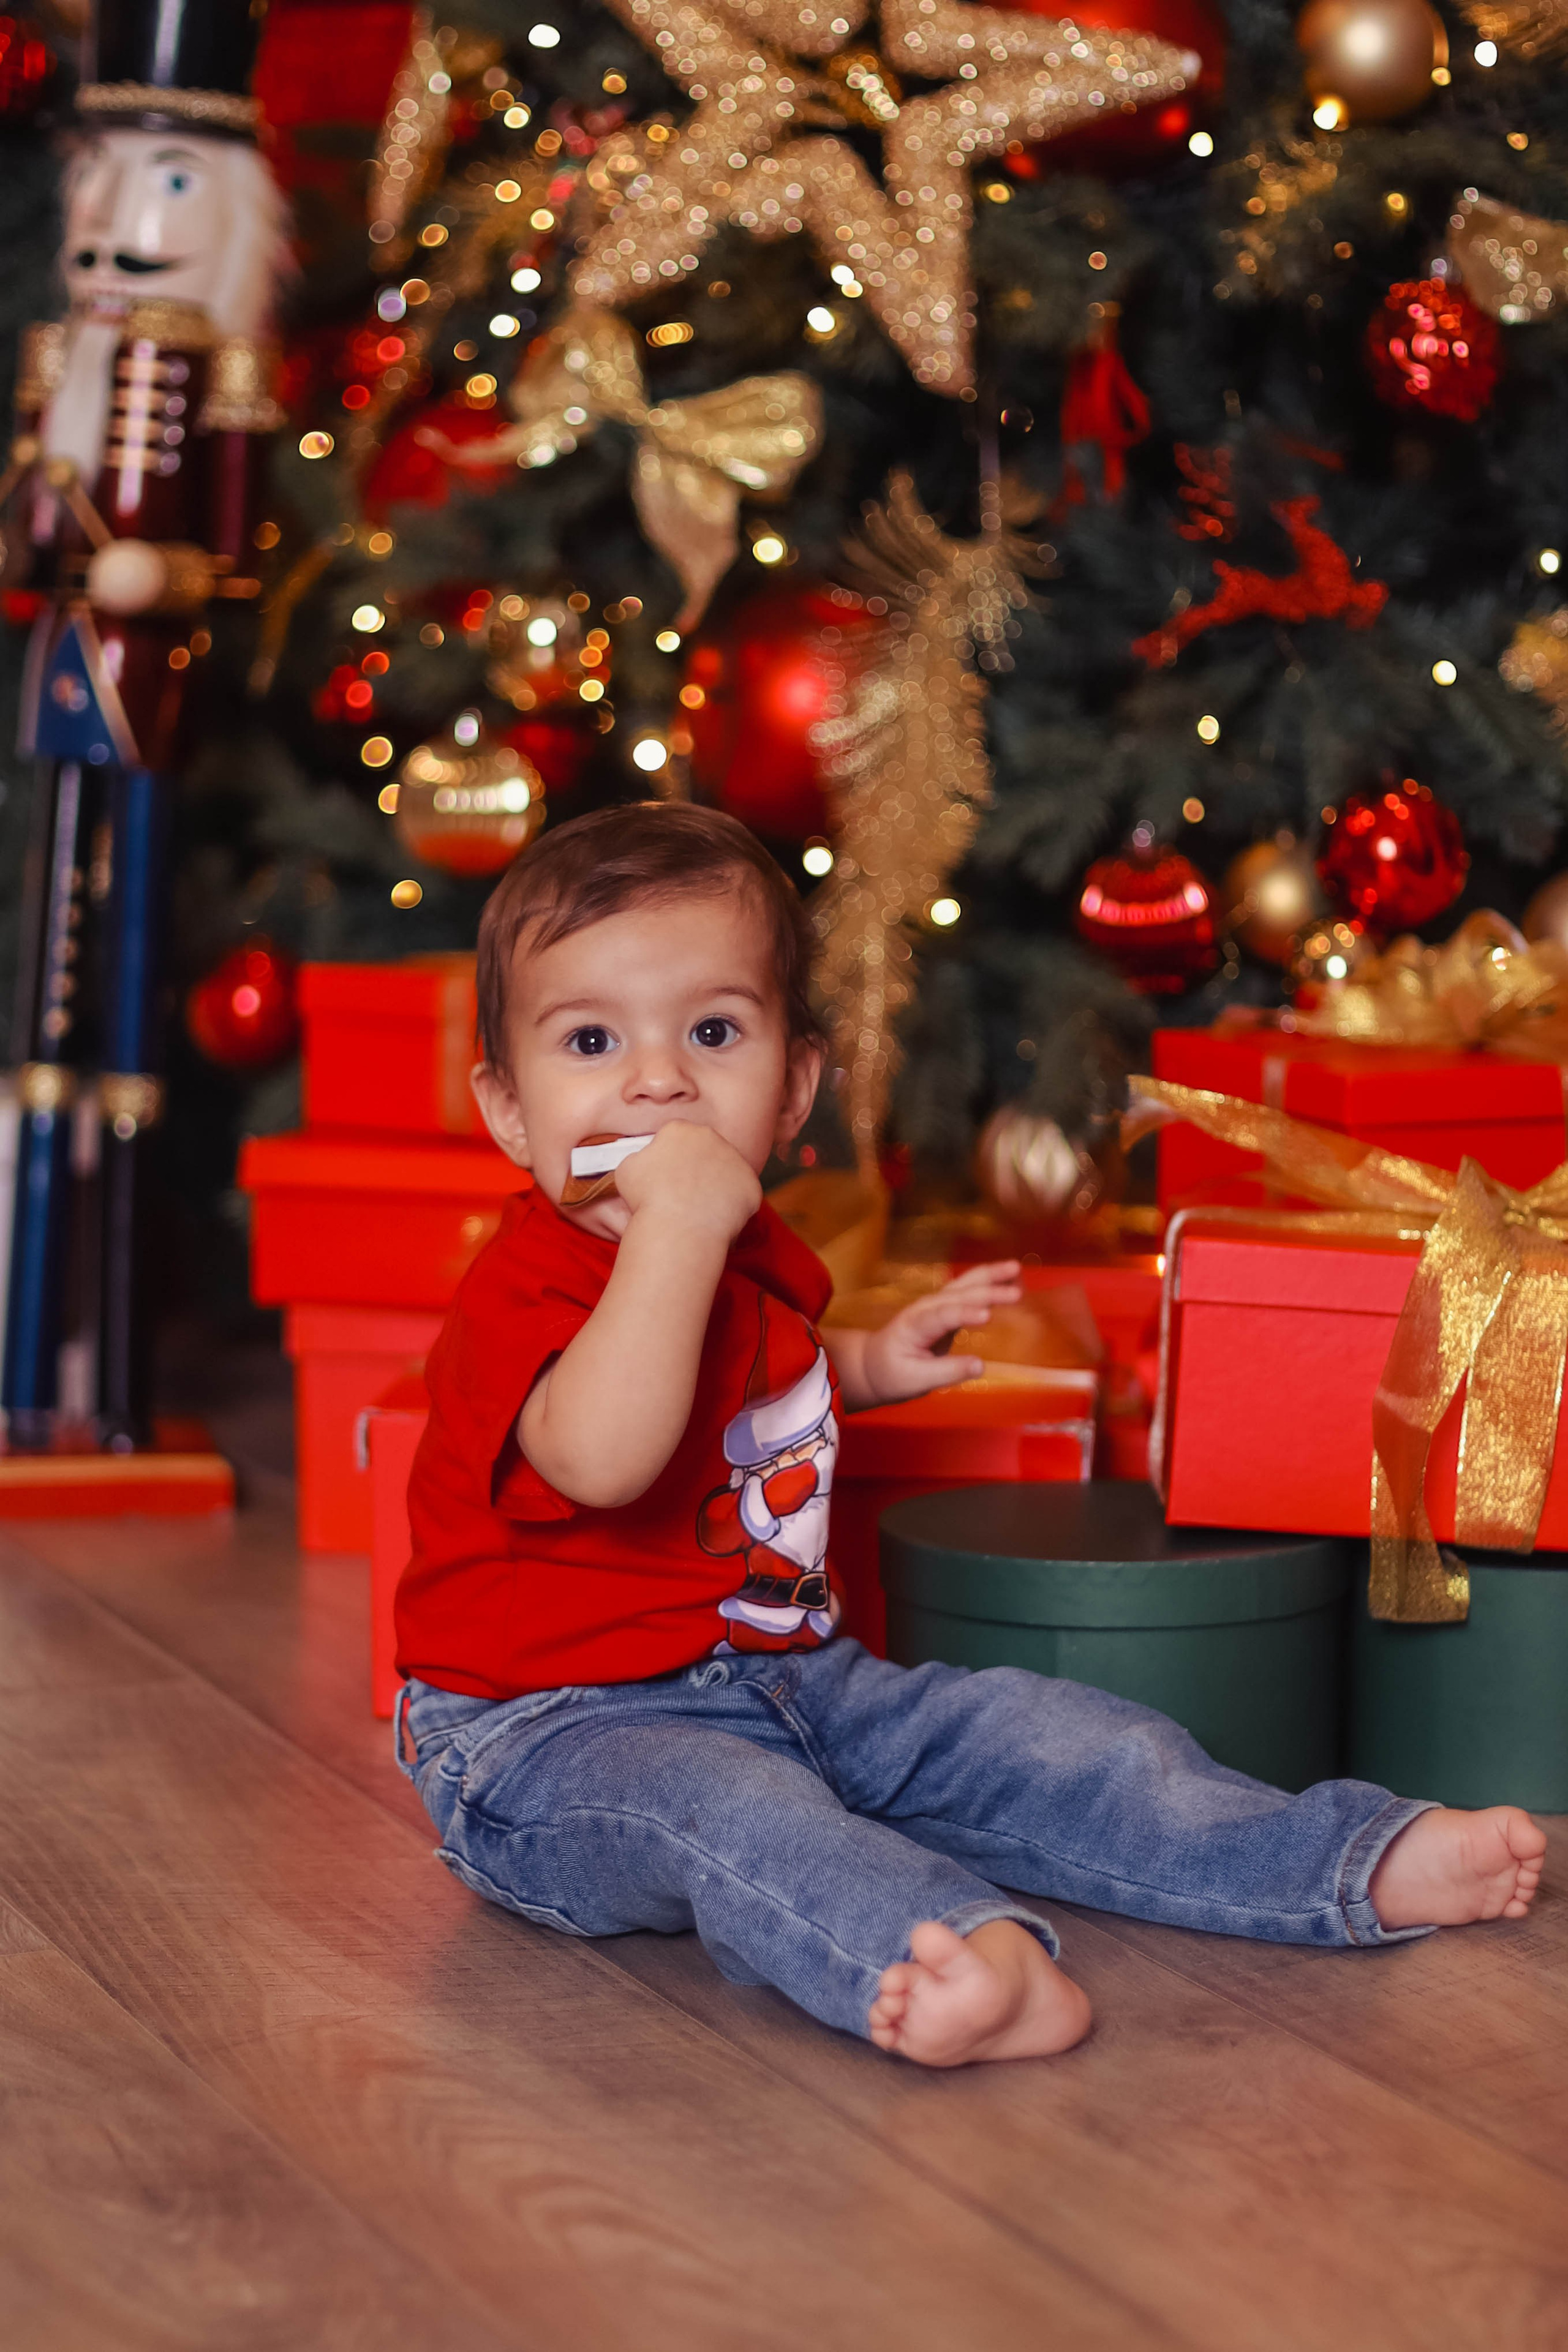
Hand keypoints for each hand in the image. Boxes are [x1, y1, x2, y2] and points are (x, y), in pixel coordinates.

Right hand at [614, 1119, 762, 1248]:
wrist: (678, 1228)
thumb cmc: (647, 1199)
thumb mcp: (628, 1170)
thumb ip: (641, 1158)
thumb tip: (647, 1161)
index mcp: (680, 1130)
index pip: (677, 1138)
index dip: (671, 1159)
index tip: (666, 1177)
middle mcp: (712, 1138)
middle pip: (705, 1151)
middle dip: (697, 1168)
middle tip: (684, 1193)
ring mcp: (735, 1160)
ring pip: (726, 1172)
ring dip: (716, 1186)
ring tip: (699, 1209)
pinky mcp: (751, 1185)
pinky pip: (743, 1195)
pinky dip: (732, 1206)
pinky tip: (716, 1219)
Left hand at [854, 1261, 1022, 1407]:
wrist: (874, 1363)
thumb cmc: (892, 1374)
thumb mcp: (915, 1381)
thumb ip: (948, 1372)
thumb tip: (981, 1366)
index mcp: (914, 1326)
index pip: (942, 1317)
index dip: (964, 1314)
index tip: (987, 1316)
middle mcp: (926, 1308)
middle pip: (958, 1295)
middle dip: (987, 1292)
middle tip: (1016, 1294)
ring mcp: (936, 1304)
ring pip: (964, 1285)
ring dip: (989, 1276)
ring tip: (1015, 1267)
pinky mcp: (946, 1308)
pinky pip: (969, 1291)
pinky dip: (988, 1282)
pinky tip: (1009, 1277)